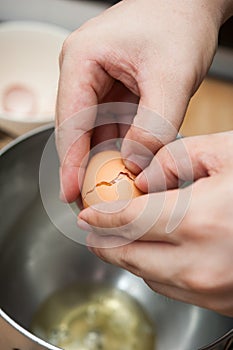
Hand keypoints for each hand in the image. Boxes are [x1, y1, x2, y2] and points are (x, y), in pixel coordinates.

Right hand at [56, 0, 231, 201]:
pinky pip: (110, 122)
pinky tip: (127, 160)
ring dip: (105, 155)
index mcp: (82, 59)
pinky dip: (119, 143)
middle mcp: (82, 70)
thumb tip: (134, 163)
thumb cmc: (179, 22)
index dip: (70, 161)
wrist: (193, 3)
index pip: (70, 121)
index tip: (70, 192)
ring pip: (94, 129)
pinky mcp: (112, 87)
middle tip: (93, 197)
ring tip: (113, 184)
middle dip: (86, 163)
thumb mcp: (172, 78)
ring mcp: (96, 79)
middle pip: (78, 129)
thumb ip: (153, 126)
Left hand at [78, 132, 232, 315]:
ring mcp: (209, 289)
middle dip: (103, 241)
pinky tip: (154, 251)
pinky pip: (170, 286)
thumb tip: (143, 176)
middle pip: (127, 255)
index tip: (86, 214)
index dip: (99, 217)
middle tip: (92, 228)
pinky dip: (152, 268)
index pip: (126, 220)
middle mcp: (200, 263)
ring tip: (118, 238)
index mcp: (199, 220)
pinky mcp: (219, 302)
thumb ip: (176, 158)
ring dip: (126, 255)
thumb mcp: (226, 153)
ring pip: (145, 275)